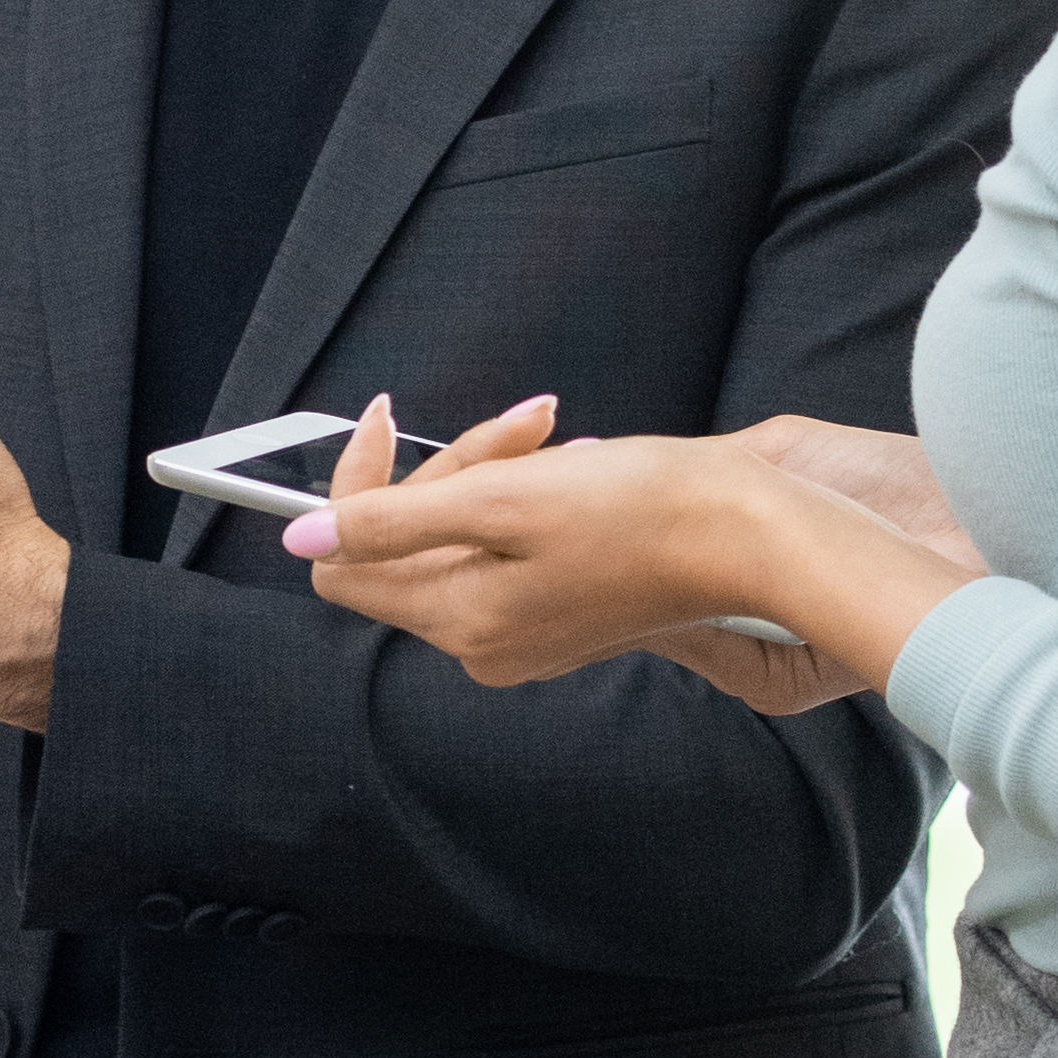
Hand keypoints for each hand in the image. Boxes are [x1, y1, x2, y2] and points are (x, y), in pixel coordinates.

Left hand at [289, 407, 987, 699]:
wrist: (757, 532)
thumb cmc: (642, 511)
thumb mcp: (500, 501)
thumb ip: (390, 523)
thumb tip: (300, 543)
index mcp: (461, 620)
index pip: (348, 560)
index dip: (356, 483)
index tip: (385, 417)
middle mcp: (485, 639)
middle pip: (410, 537)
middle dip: (454, 462)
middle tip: (525, 424)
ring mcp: (526, 627)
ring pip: (464, 527)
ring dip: (498, 465)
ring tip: (558, 431)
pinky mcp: (566, 606)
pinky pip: (512, 539)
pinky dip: (531, 489)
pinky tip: (579, 463)